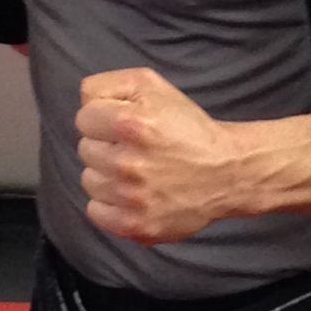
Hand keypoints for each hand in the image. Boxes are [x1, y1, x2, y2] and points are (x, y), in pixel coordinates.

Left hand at [74, 69, 239, 244]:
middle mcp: (128, 163)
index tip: (125, 125)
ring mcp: (130, 198)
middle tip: (137, 149)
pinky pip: (95, 211)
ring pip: (89, 180)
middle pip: (85, 149)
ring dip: (107, 175)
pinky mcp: (134, 226)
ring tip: (138, 171)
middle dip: (107, 146)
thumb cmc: (188, 128)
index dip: (103, 118)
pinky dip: (109, 204)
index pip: (84, 118)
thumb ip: (106, 85)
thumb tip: (83, 102)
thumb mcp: (151, 86)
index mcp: (131, 125)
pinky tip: (133, 194)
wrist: (228, 173)